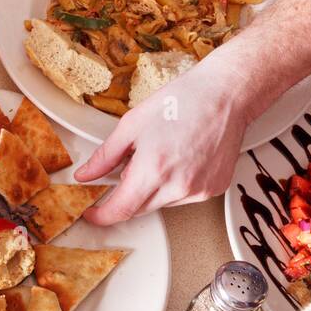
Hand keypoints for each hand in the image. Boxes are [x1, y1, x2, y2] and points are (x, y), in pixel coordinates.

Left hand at [73, 55, 250, 222]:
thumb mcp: (132, 124)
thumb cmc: (183, 101)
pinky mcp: (214, 189)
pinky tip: (180, 159)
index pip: (121, 209)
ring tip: (162, 154)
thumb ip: (105, 156)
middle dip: (127, 195)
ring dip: (152, 189)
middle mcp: (178, 185)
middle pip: (140, 209)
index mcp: (154, 169)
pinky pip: (183, 197)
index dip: (102, 216)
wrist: (225, 95)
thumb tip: (85, 175)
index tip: (93, 214)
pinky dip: (174, 185)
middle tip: (130, 166)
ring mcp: (199, 190)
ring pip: (162, 204)